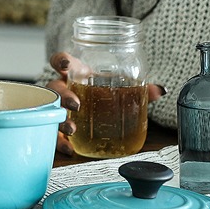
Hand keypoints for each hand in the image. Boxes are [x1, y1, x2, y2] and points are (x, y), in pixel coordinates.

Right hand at [46, 52, 165, 155]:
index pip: (62, 61)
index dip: (60, 61)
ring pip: (50, 111)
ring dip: (59, 120)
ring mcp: (59, 108)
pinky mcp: (58, 126)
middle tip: (76, 105)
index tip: (65, 65)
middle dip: (63, 96)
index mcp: (76, 74)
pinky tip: (69, 148)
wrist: (93, 112)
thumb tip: (159, 91)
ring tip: (72, 130)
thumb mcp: (117, 89)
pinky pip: (53, 134)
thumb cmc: (99, 94)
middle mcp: (64, 89)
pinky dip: (59, 142)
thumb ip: (137, 90)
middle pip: (54, 88)